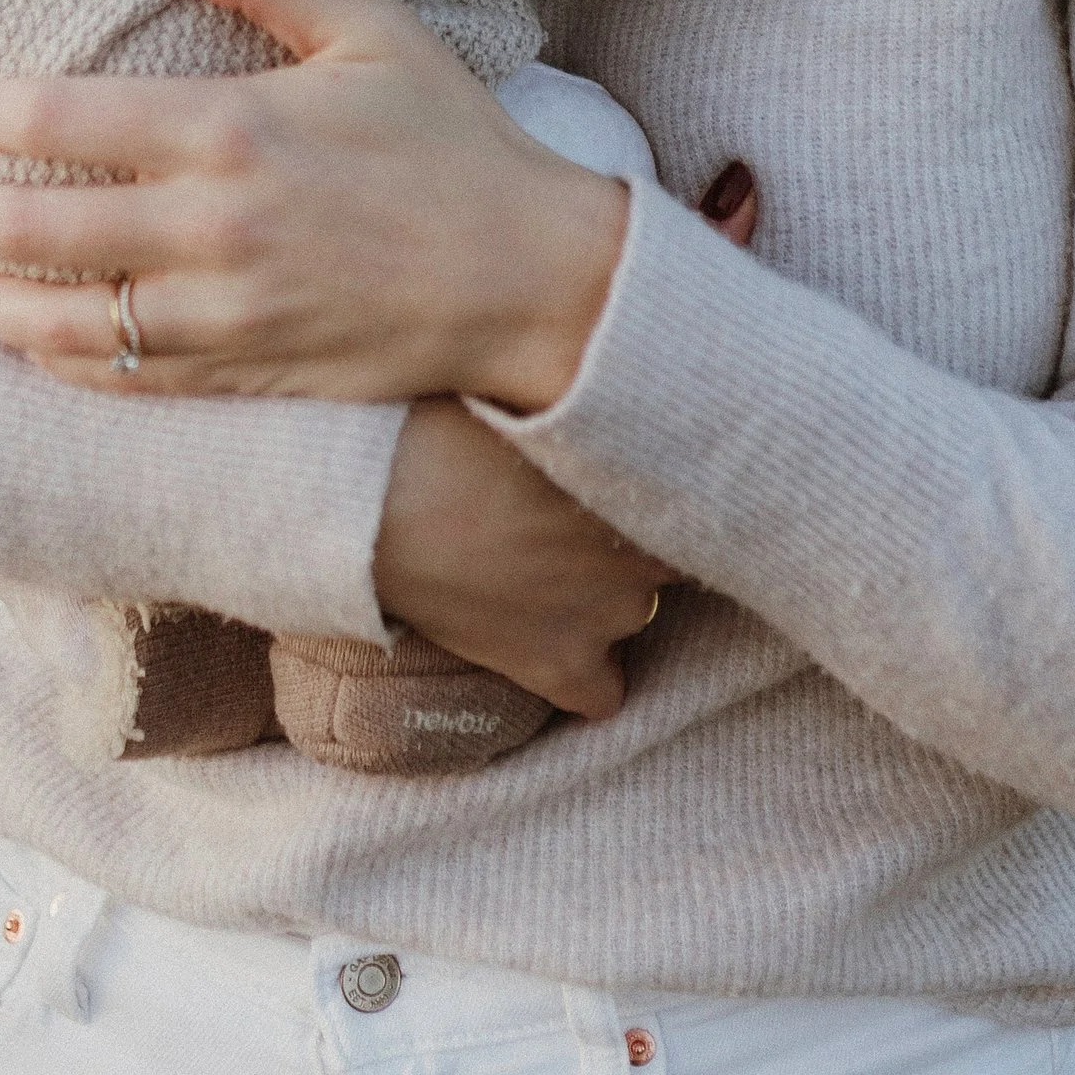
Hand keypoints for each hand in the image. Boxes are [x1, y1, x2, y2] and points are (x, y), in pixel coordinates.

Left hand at [0, 0, 628, 412]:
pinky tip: (16, 338)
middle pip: (37, 231)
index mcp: (235, 132)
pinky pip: (119, 378)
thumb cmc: (453, 141)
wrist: (533, 280)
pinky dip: (52, 361)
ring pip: (61, 322)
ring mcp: (223, 316)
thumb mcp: (369, 32)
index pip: (63, 126)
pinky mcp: (242, 374)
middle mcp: (213, 231)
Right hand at [373, 400, 670, 720]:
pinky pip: (603, 694)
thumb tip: (597, 380)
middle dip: (628, 540)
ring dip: (603, 596)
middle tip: (567, 521)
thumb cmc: (441, 425)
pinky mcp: (559, 665)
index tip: (619, 481)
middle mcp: (646, 546)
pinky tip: (551, 648)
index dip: (651, 488)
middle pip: (668, 552)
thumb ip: (585, 404)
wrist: (379, 505)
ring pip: (638, 612)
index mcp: (647, 471)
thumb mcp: (531, 392)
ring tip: (539, 570)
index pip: (695, 490)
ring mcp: (608, 612)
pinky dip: (586, 676)